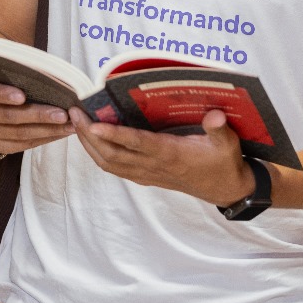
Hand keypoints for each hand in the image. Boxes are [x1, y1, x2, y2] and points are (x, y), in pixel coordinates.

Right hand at [0, 76, 74, 155]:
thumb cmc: (1, 82)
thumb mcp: (2, 74)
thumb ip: (18, 73)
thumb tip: (51, 75)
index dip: (3, 94)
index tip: (22, 95)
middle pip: (9, 116)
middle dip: (38, 115)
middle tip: (63, 114)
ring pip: (20, 133)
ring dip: (48, 130)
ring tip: (70, 125)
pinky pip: (24, 145)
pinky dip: (45, 138)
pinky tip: (61, 133)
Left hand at [68, 107, 255, 205]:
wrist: (224, 190)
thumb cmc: (223, 163)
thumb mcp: (227, 143)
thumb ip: (219, 128)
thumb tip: (215, 114)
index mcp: (170, 154)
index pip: (136, 143)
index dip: (114, 134)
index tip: (94, 123)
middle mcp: (153, 165)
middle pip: (112, 154)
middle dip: (89, 135)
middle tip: (74, 113)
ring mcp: (147, 174)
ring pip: (108, 163)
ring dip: (88, 145)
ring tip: (76, 122)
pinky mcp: (145, 177)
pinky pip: (114, 168)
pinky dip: (97, 155)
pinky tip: (91, 140)